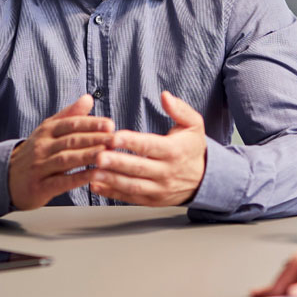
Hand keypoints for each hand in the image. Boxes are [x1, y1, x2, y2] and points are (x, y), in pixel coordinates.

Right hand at [8, 94, 114, 210]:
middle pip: (71, 141)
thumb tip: (89, 98)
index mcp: (47, 131)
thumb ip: (70, 115)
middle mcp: (42, 147)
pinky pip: (61, 182)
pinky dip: (77, 178)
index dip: (91, 124)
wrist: (6, 178)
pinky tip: (93, 176)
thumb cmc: (35, 153)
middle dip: (95, 139)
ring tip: (106, 155)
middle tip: (115, 140)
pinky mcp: (39, 187)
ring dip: (87, 156)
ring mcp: (40, 167)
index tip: (110, 125)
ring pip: (66, 159)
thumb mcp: (48, 130)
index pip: (71, 124)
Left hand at [90, 91, 206, 206]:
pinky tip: (96, 185)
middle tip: (98, 157)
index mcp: (174, 151)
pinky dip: (112, 193)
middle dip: (117, 163)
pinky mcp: (152, 200)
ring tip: (92, 172)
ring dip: (111, 179)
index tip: (114, 137)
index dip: (132, 142)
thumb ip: (179, 109)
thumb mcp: (194, 125)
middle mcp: (167, 172)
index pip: (150, 146)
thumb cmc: (192, 148)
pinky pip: (130, 198)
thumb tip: (165, 96)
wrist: (204, 179)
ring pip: (133, 186)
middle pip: (139, 168)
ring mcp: (159, 188)